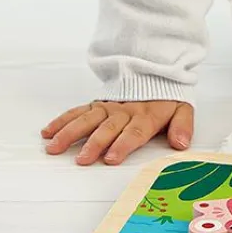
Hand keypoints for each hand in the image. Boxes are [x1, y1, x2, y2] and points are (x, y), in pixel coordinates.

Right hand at [41, 100, 193, 165]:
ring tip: (55, 147)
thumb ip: (183, 126)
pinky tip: (48, 132)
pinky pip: (78, 111)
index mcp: (146, 116)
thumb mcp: (183, 109)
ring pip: (87, 120)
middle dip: (95, 144)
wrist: (156, 73)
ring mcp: (108, 108)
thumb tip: (181, 143)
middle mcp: (124, 112)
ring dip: (70, 133)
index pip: (134, 132)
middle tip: (82, 159)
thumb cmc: (167, 99)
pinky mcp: (97, 104)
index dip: (123, 145)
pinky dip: (62, 120)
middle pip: (108, 128)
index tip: (111, 158)